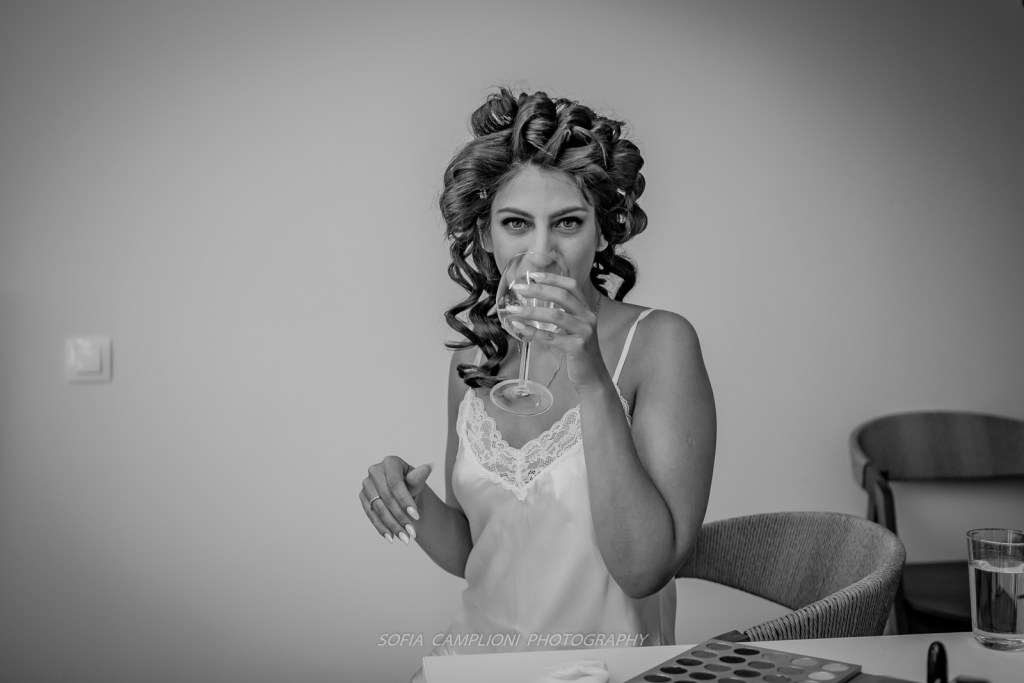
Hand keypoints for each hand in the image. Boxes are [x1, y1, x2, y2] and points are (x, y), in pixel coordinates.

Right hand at [360, 456, 432, 543]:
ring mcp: (366, 484)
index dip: (405, 501)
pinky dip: (381, 527)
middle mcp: (375, 471)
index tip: (416, 517)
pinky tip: (391, 538)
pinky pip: (371, 515)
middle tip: (412, 533)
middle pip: (387, 498)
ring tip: (405, 538)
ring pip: (379, 509)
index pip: (395, 484)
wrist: (401, 489)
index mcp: (390, 462)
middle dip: (400, 518)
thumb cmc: (411, 482)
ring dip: (392, 526)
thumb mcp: (417, 480)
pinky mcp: (363, 497)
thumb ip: (419, 476)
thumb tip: (428, 467)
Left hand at [504, 272, 604, 387]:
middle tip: (519, 288)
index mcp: (586, 310)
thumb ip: (560, 316)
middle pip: (562, 296)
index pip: (571, 286)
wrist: (592, 377)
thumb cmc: (578, 353)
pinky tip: (520, 328)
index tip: (532, 275)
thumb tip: (532, 306)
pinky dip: (533, 331)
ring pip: (556, 315)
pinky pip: (551, 337)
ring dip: (531, 311)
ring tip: (513, 310)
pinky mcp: (577, 347)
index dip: (552, 278)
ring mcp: (584, 332)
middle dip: (538, 290)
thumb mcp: (572, 330)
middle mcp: (588, 317)